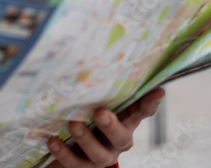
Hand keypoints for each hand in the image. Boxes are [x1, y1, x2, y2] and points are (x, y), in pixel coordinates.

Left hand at [44, 88, 164, 167]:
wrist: (70, 149)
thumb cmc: (87, 116)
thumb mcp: (95, 101)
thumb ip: (98, 87)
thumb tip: (93, 54)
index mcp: (125, 122)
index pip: (142, 112)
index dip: (150, 103)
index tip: (158, 90)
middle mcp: (117, 141)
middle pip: (121, 138)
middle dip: (111, 126)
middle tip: (100, 113)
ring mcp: (101, 156)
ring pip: (99, 155)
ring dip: (86, 140)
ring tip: (73, 124)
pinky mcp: (83, 167)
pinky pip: (74, 163)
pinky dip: (63, 152)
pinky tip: (52, 140)